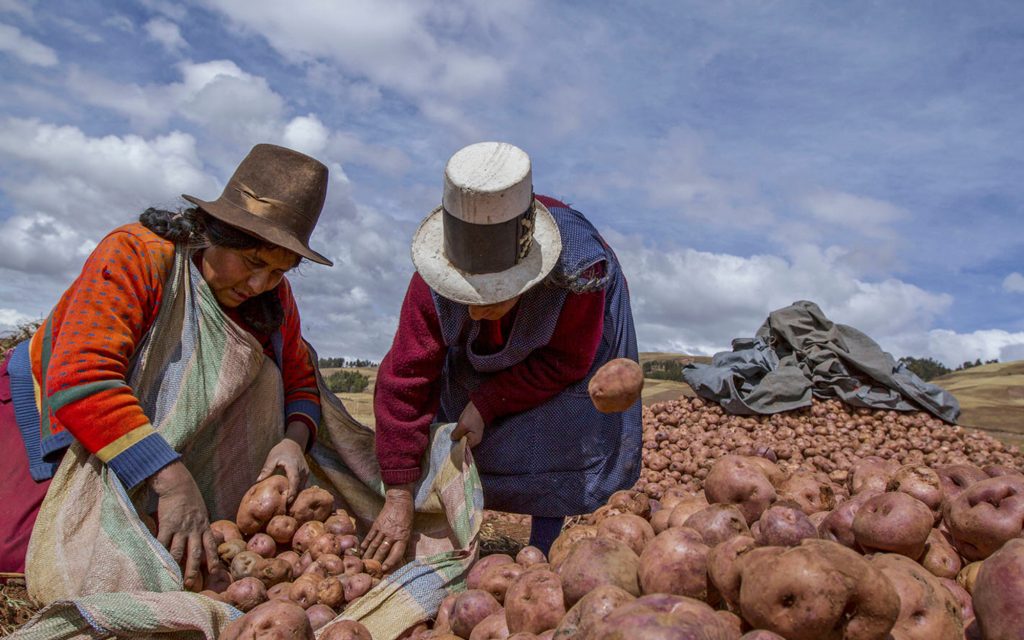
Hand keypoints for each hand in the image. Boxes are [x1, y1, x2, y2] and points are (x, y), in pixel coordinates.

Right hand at [149, 461, 219, 590]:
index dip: (213, 559)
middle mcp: (194, 529)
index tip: (215, 572)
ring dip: (175, 566)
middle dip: (193, 570)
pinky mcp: (167, 525)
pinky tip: (155, 562)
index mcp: (204, 526)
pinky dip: (159, 553)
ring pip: (178, 552)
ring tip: (172, 578)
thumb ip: (201, 524)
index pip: (211, 546)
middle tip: (191, 584)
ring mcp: (181, 528)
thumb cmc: (189, 497)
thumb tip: (200, 536)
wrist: (178, 484)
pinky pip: (163, 542)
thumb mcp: (201, 511)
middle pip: (195, 554)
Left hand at [257, 421, 309, 502]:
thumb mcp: (272, 457)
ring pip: (301, 488)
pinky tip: (289, 500)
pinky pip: (301, 486)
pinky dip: (296, 493)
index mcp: (293, 466)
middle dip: (293, 498)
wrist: (294, 444)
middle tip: (285, 510)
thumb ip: (266, 469)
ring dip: (295, 497)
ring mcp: (305, 473)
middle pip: (299, 487)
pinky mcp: (305, 475)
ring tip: (287, 508)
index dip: (292, 492)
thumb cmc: (281, 450)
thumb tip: (258, 481)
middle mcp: (302, 471)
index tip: (287, 502)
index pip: (294, 481)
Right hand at [361, 484, 413, 571]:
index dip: (390, 561)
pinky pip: (370, 536)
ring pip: (374, 545)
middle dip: (376, 561)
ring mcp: (383, 529)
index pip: (396, 552)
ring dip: (369, 555)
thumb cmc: (407, 517)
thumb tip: (398, 557)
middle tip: (371, 570)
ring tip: (364, 563)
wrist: (399, 501)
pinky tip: (361, 550)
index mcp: (403, 537)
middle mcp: (392, 534)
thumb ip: (403, 543)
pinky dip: (365, 544)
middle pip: (382, 550)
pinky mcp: (376, 525)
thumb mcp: (409, 530)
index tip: (384, 569)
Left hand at [451, 401, 484, 447]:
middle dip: (456, 441)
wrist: (479, 405)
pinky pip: (463, 433)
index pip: (464, 448)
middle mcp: (474, 439)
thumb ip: (457, 433)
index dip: (456, 447)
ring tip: (448, 437)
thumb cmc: (472, 416)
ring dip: (457, 436)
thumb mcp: (463, 425)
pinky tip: (453, 431)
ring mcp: (472, 434)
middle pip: (463, 443)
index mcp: (474, 440)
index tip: (448, 446)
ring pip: (462, 438)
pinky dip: (458, 432)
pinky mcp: (470, 429)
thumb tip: (452, 439)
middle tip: (447, 441)